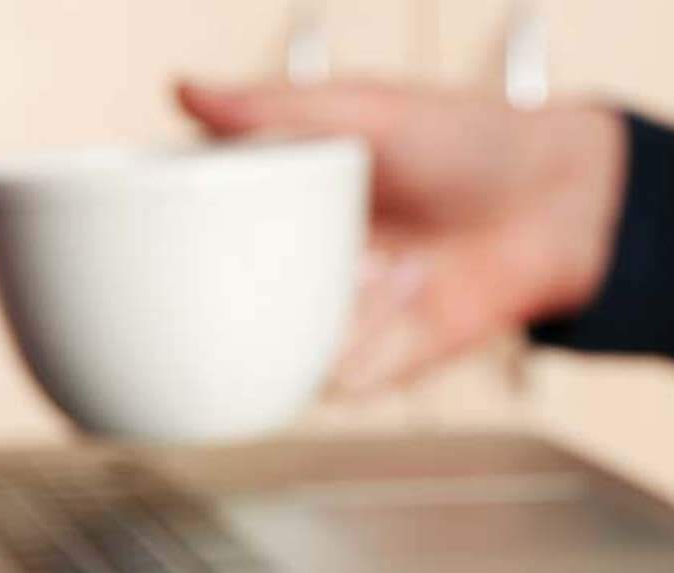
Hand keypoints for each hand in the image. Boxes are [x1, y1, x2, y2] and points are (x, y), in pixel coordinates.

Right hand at [178, 80, 626, 394]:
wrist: (559, 202)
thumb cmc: (470, 143)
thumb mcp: (366, 110)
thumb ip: (276, 109)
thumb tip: (186, 92)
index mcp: (279, 205)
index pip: (192, 236)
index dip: (153, 247)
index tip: (114, 244)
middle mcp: (296, 268)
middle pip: (215, 315)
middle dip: (206, 311)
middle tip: (218, 283)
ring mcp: (334, 320)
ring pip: (275, 354)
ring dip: (319, 314)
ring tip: (380, 259)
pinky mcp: (377, 364)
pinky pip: (339, 379)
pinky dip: (372, 336)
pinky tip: (413, 283)